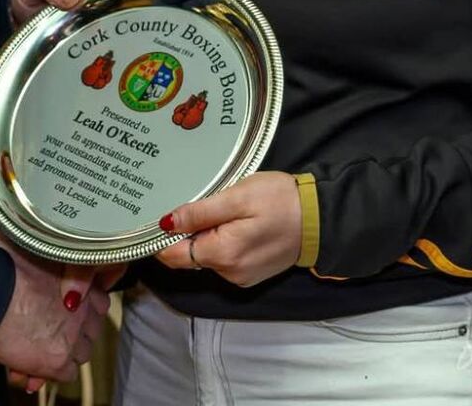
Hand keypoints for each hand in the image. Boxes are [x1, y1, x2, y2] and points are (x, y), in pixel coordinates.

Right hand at [0, 233, 111, 385]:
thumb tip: (34, 250)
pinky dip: (51, 370)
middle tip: (49, 330)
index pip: (97, 300)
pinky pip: (66, 373)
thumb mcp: (24, 244)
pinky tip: (32, 362)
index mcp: (80, 276)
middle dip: (73, 331)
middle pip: (91, 328)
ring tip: (39, 346)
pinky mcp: (57, 359)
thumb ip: (38, 251)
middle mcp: (83, 307)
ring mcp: (73, 334)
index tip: (65, 310)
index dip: (80, 308)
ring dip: (63, 350)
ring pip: (81, 352)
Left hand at [155, 171, 301, 287]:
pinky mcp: (251, 272)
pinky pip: (222, 257)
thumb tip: (166, 223)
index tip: (150, 215)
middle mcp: (228, 273)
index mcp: (222, 255)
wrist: (321, 217)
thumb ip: (200, 212)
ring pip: (205, 256)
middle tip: (182, 200)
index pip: (173, 256)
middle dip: (181, 233)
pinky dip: (218, 240)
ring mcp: (241, 275)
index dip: (158, 238)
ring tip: (210, 205)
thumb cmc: (279, 200)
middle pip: (188, 256)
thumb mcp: (237, 197)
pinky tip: (227, 219)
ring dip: (202, 234)